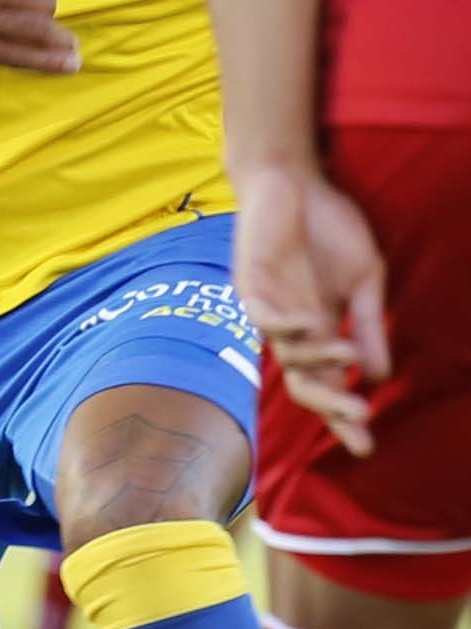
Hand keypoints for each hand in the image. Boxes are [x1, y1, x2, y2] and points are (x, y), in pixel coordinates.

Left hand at [236, 160, 393, 455]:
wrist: (295, 182)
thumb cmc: (329, 229)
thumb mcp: (363, 283)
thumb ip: (368, 326)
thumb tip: (378, 377)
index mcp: (320, 331)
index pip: (330, 384)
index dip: (344, 416)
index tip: (366, 446)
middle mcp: (292, 328)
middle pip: (304, 383)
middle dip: (330, 407)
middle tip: (360, 421)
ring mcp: (268, 308)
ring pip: (287, 355)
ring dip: (321, 360)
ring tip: (351, 357)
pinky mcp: (250, 284)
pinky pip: (263, 317)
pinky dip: (287, 326)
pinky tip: (311, 327)